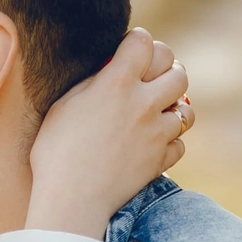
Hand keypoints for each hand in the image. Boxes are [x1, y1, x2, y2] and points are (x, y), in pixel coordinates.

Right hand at [24, 28, 191, 239]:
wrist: (69, 199)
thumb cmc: (55, 152)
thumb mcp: (64, 106)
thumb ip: (92, 83)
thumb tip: (108, 70)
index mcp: (116, 83)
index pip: (144, 42)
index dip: (138, 42)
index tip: (131, 51)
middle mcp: (143, 104)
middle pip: (177, 72)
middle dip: (167, 71)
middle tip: (154, 78)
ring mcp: (156, 134)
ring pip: (186, 111)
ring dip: (174, 108)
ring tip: (160, 112)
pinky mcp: (160, 161)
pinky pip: (180, 144)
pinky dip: (170, 143)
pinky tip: (154, 143)